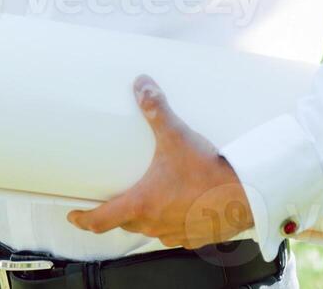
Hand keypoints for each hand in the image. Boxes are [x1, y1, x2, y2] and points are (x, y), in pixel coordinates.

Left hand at [66, 75, 254, 249]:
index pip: (101, 220)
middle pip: (126, 224)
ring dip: (145, 217)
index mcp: (142, 204)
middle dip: (116, 213)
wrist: (247, 195)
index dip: (84, 219)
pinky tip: (179, 207)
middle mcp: (155, 224)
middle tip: (111, 199)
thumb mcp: (176, 136)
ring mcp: (176, 233)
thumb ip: (156, 111)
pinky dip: (172, 222)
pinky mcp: (196, 237)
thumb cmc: (209, 172)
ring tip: (148, 199)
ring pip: (150, 230)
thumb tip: (142, 86)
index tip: (74, 215)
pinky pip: (175, 233)